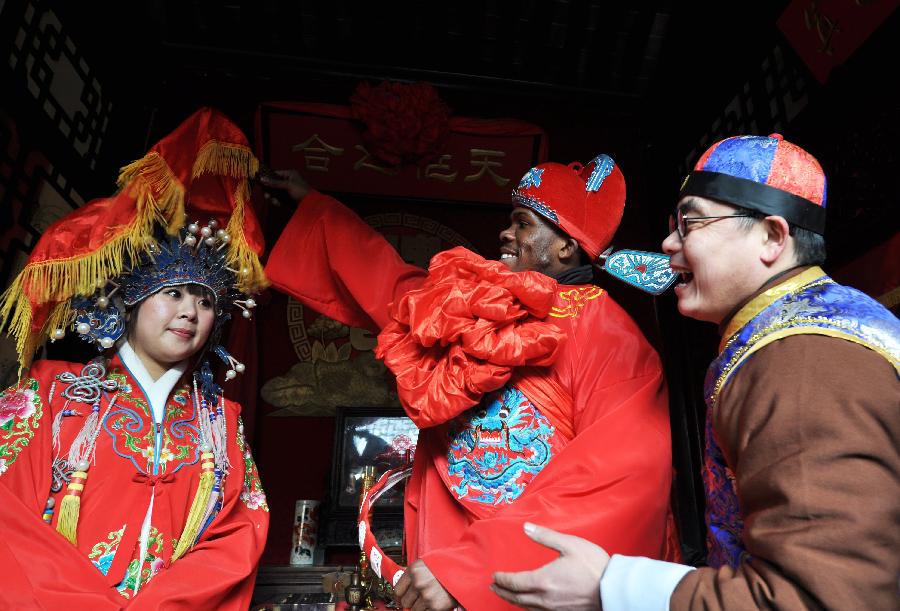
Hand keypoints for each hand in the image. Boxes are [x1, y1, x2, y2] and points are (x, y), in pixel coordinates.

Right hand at [257, 168, 308, 202]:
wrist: (311, 205)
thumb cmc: (301, 191)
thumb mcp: (288, 185)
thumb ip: (274, 183)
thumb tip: (262, 179)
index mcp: (289, 174)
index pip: (275, 174)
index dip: (268, 178)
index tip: (260, 182)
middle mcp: (288, 181)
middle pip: (273, 184)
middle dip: (270, 191)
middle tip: (267, 196)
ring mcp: (287, 190)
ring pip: (275, 193)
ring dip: (273, 197)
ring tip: (274, 201)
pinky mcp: (287, 199)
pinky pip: (278, 199)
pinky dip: (277, 201)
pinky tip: (279, 204)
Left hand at [393, 559, 457, 610]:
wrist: (466, 571)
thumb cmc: (448, 565)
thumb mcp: (427, 564)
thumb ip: (415, 574)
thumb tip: (404, 586)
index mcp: (414, 570)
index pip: (397, 589)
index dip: (399, 596)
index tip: (400, 599)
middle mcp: (418, 583)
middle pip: (404, 601)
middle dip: (410, 602)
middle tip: (416, 601)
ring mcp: (426, 595)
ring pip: (413, 609)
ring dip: (419, 607)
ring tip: (428, 600)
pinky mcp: (435, 606)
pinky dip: (428, 610)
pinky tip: (434, 603)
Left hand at [491, 522, 609, 610]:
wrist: (615, 590)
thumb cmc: (594, 566)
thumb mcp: (569, 544)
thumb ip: (545, 536)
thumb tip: (526, 527)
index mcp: (543, 580)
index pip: (514, 582)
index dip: (502, 579)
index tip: (494, 575)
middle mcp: (545, 598)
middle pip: (516, 598)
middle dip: (502, 592)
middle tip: (493, 586)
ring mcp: (554, 609)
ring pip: (527, 607)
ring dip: (513, 601)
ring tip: (507, 595)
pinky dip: (529, 607)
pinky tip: (529, 604)